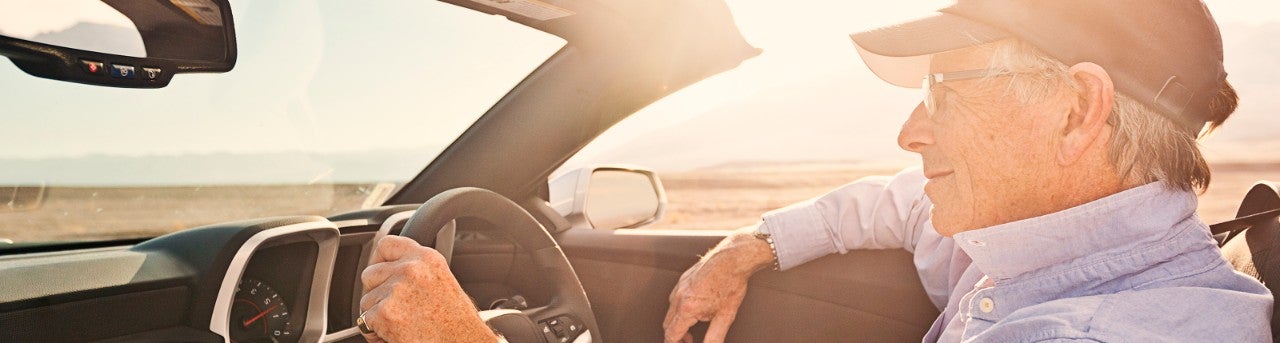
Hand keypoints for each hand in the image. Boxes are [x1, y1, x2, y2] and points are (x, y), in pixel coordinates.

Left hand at [359, 236, 494, 342]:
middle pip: (370, 273)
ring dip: (376, 314)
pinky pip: (364, 320)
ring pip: (366, 299)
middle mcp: (411, 269)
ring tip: (400, 324)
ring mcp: (396, 290)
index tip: (379, 270)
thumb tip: (391, 270)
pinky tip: (394, 334)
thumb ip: (418, 270)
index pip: (387, 244)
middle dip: (376, 292)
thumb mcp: (442, 282)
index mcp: (427, 258)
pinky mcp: (385, 313)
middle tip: (391, 307)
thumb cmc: (456, 322)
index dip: (378, 259)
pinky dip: (375, 331)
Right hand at [663, 229, 773, 342]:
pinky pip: (675, 297)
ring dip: (678, 321)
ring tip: (693, 324)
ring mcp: (679, 287)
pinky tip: (694, 307)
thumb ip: (715, 337)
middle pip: (667, 324)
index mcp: (687, 309)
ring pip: (670, 310)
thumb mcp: (725, 317)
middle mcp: (679, 297)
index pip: (671, 334)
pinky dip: (680, 307)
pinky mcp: (683, 279)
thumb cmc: (730, 284)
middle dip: (675, 335)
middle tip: (688, 340)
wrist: (732, 259)